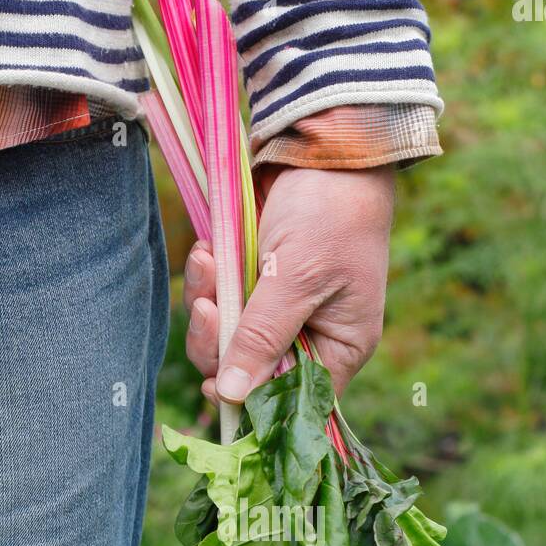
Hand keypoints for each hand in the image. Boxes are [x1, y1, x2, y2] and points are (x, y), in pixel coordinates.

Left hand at [182, 164, 394, 403]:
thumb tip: (233, 396)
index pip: (291, 399)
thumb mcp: (298, 279)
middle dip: (219, 343)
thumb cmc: (330, 213)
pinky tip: (207, 250)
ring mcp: (277, 308)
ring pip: (225, 337)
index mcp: (339, 347)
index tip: (215, 387)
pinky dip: (207, 278)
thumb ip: (263, 337)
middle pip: (249, 372)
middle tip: (207, 311)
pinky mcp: (252, 280)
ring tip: (207, 263)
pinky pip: (218, 299)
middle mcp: (309, 335)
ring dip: (207, 305)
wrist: (323, 144)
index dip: (252, 400)